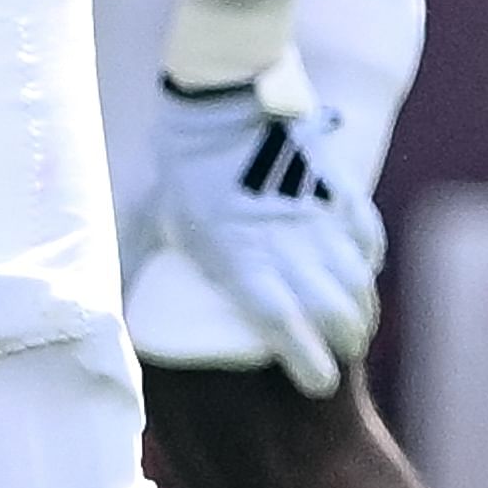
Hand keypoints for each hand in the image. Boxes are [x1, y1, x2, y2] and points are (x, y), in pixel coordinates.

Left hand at [135, 80, 382, 393]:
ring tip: (356, 324)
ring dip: (362, 308)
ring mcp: (316, 218)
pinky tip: (362, 273)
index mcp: (240, 257)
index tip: (317, 383)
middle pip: (333, 310)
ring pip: (357, 280)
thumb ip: (151, 265)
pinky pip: (365, 238)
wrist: (220, 103)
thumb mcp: (160, 223)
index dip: (306, 359)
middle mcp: (286, 245)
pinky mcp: (337, 191)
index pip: (282, 322)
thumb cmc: (181, 169)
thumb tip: (119, 298)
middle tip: (341, 354)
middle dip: (345, 341)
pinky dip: (367, 261)